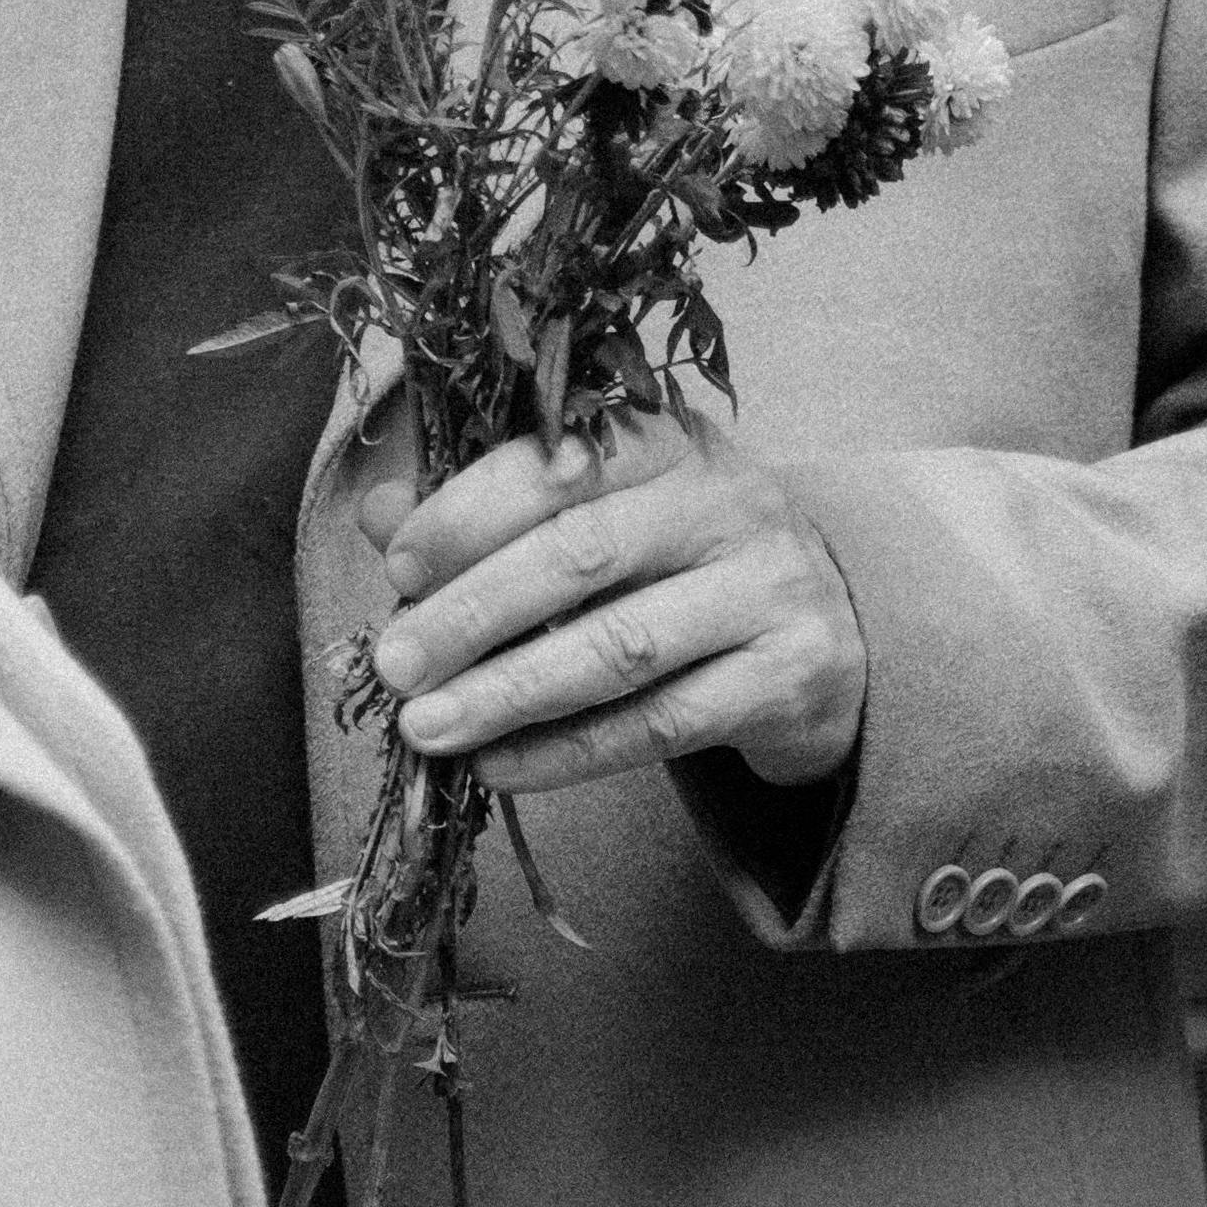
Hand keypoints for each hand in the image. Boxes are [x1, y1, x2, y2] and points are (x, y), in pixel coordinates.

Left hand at [361, 409, 866, 794]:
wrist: (828, 635)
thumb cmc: (679, 564)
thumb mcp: (599, 517)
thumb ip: (489, 511)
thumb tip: (378, 514)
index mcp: (667, 440)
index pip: (559, 460)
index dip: (469, 513)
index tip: (399, 569)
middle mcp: (727, 500)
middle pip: (582, 554)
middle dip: (473, 613)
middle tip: (395, 664)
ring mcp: (769, 588)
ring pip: (621, 646)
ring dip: (509, 693)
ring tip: (427, 728)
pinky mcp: (790, 676)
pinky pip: (660, 723)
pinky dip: (569, 752)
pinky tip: (500, 767)